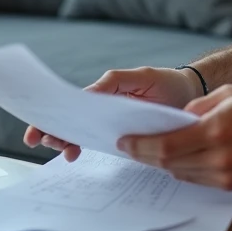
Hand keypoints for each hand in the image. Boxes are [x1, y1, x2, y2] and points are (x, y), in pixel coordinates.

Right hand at [23, 67, 203, 160]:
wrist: (192, 95)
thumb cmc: (166, 82)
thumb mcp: (140, 76)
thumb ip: (114, 83)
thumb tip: (86, 96)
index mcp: (106, 92)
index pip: (74, 104)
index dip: (54, 115)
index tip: (38, 127)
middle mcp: (106, 109)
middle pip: (73, 121)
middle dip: (54, 131)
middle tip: (44, 140)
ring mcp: (115, 124)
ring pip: (84, 134)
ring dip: (69, 141)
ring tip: (65, 150)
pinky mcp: (126, 137)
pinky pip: (103, 144)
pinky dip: (88, 148)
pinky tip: (77, 154)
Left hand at [120, 85, 231, 190]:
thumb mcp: (227, 93)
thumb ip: (197, 107)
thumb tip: (176, 120)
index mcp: (216, 129)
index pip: (167, 145)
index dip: (141, 146)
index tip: (126, 142)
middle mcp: (220, 156)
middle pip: (170, 163)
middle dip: (148, 154)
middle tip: (133, 145)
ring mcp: (226, 173)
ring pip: (182, 173)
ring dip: (165, 162)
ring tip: (154, 150)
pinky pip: (198, 179)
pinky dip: (185, 169)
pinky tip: (181, 157)